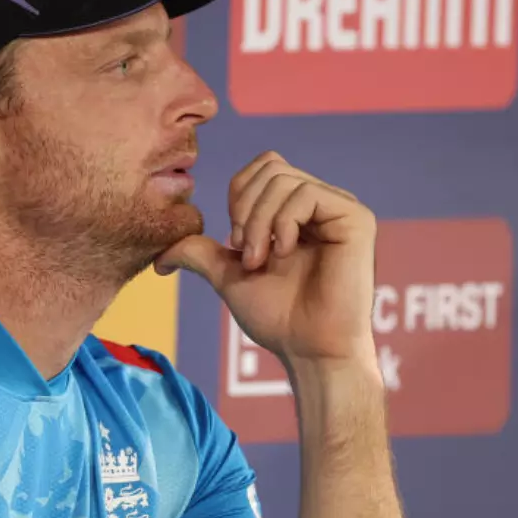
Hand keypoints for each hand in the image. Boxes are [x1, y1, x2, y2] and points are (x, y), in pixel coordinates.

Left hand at [156, 152, 378, 367]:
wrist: (308, 349)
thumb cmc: (277, 318)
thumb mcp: (229, 276)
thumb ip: (201, 254)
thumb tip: (161, 256)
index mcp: (298, 210)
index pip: (262, 169)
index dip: (239, 197)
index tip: (235, 244)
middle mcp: (322, 204)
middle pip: (270, 168)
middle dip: (245, 210)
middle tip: (247, 255)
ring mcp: (340, 208)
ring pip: (284, 180)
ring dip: (259, 223)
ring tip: (262, 261)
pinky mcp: (356, 218)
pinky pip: (307, 194)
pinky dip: (284, 224)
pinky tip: (286, 254)